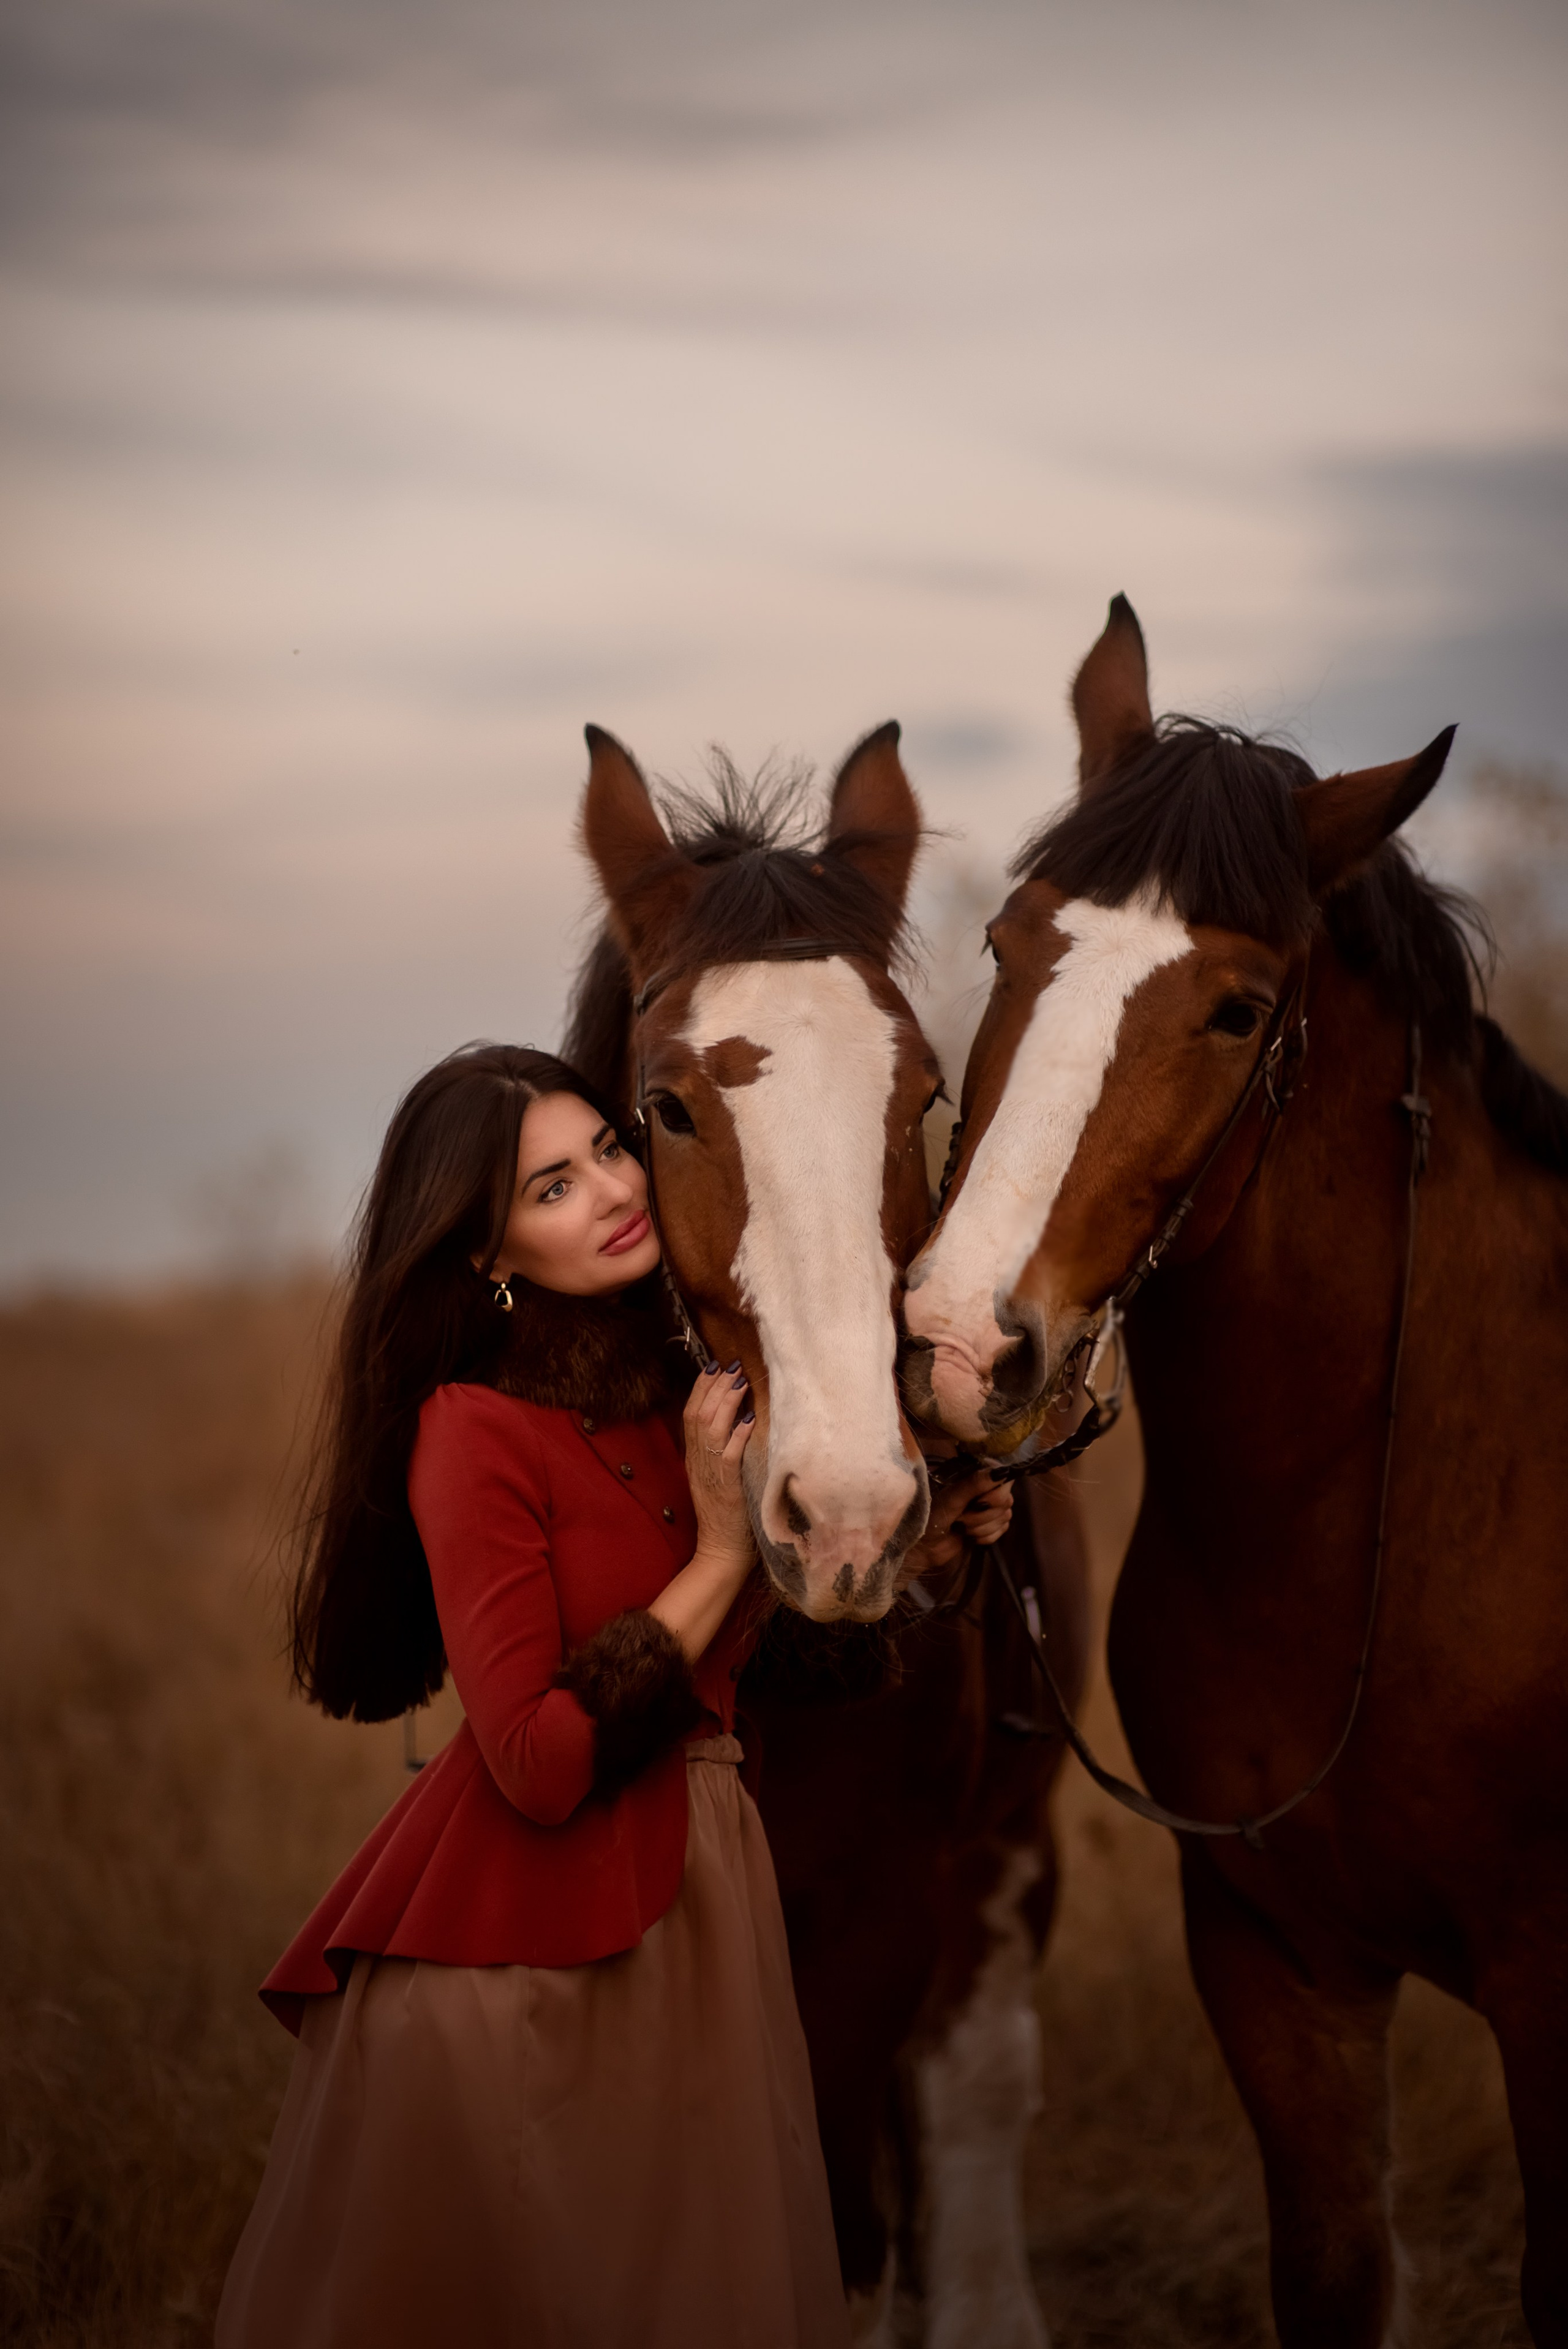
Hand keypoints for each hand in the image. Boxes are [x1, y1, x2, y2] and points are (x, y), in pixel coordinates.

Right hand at [681, 1360, 755, 1569]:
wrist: (721, 1551)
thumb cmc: (726, 1514)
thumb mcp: (715, 1476)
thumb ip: (718, 1450)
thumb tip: (734, 1419)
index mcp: (693, 1457)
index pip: (690, 1412)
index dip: (701, 1387)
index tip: (715, 1365)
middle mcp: (698, 1461)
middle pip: (698, 1413)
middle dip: (714, 1385)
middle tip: (731, 1365)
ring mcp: (710, 1473)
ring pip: (711, 1427)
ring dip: (726, 1401)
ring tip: (740, 1381)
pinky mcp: (727, 1487)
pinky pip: (729, 1455)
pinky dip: (738, 1434)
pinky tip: (749, 1419)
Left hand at [901, 1465, 1013, 1582]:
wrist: (924, 1546)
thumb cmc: (931, 1517)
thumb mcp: (950, 1499)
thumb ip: (974, 1484)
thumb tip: (1002, 1472)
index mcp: (975, 1474)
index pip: (1004, 1477)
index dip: (994, 1494)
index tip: (977, 1503)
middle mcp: (986, 1488)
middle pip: (1005, 1500)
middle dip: (982, 1515)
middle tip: (960, 1518)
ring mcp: (990, 1507)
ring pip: (1004, 1517)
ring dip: (981, 1527)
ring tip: (961, 1526)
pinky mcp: (992, 1525)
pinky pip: (1002, 1530)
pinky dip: (985, 1537)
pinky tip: (969, 1536)